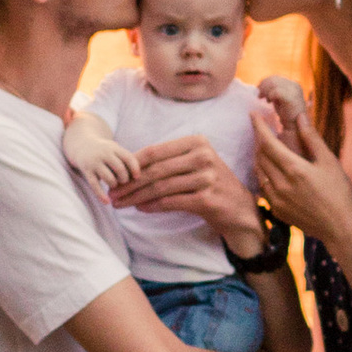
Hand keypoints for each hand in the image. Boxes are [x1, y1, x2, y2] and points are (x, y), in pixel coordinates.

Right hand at [64, 120, 136, 192]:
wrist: (82, 144)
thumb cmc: (105, 151)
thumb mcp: (115, 150)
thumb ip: (126, 160)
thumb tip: (139, 178)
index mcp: (114, 148)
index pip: (128, 157)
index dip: (135, 168)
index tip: (138, 177)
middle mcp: (104, 153)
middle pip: (120, 169)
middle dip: (124, 179)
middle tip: (124, 182)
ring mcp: (94, 162)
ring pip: (109, 178)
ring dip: (114, 185)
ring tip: (114, 185)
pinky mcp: (86, 171)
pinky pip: (95, 185)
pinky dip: (101, 195)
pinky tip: (107, 202)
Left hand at [112, 132, 263, 254]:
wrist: (239, 208)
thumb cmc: (210, 183)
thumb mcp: (194, 164)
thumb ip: (168, 161)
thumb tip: (130, 167)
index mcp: (197, 142)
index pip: (156, 151)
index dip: (132, 164)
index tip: (115, 176)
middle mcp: (203, 156)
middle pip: (156, 170)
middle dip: (130, 183)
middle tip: (112, 193)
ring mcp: (206, 177)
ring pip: (161, 187)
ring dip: (136, 197)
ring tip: (121, 203)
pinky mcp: (207, 198)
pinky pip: (171, 202)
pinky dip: (152, 206)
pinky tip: (140, 208)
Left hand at [248, 83, 351, 251]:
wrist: (341, 227)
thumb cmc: (340, 192)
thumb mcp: (329, 161)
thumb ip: (312, 138)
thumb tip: (300, 117)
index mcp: (294, 169)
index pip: (268, 142)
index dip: (258, 127)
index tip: (253, 115)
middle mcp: (281, 184)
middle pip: (260, 156)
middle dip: (259, 140)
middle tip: (263, 130)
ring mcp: (277, 199)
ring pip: (259, 172)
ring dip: (259, 157)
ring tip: (266, 148)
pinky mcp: (277, 211)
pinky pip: (263, 188)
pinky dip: (263, 175)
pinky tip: (271, 171)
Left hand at [255, 72, 305, 117]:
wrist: (296, 126)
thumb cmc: (286, 113)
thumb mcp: (279, 99)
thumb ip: (273, 91)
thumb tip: (260, 87)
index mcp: (292, 84)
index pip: (275, 78)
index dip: (264, 83)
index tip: (259, 92)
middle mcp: (295, 85)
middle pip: (273, 80)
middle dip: (263, 87)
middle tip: (260, 96)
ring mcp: (294, 91)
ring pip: (273, 84)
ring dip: (266, 91)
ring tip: (266, 100)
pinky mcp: (292, 98)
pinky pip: (276, 92)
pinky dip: (270, 95)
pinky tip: (270, 102)